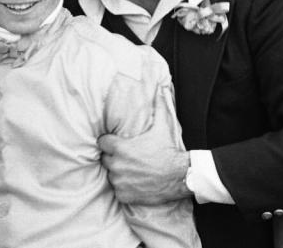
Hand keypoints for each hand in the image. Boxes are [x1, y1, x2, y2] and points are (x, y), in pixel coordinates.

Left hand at [97, 87, 191, 204]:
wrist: (180, 177)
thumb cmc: (169, 151)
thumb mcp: (163, 127)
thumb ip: (159, 106)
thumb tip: (160, 88)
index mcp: (120, 148)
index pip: (102, 142)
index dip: (108, 142)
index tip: (114, 143)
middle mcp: (116, 164)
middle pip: (105, 159)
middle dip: (113, 157)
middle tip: (125, 157)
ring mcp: (119, 181)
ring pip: (111, 175)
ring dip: (118, 173)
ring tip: (131, 170)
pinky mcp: (124, 195)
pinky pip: (117, 190)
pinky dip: (123, 188)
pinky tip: (134, 183)